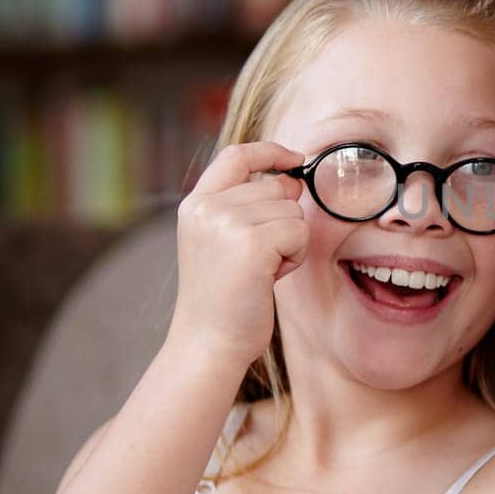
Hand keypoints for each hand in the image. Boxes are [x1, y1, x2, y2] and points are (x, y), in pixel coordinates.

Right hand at [169, 141, 309, 369]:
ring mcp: (227, 222)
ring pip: (292, 211)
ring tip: (261, 271)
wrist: (209, 342)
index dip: (271, 151)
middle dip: (283, 220)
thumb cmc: (225, 297)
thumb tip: (292, 179)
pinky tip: (269, 278)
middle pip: (276, 187)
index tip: (295, 159)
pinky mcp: (252, 243)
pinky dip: (294, 257)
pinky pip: (298, 232)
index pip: (237, 155)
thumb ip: (248, 206)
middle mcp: (207, 207)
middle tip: (260, 259)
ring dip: (289, 242)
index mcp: (195, 204)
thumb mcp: (224, 241)